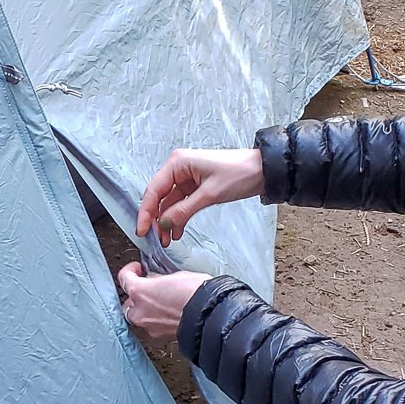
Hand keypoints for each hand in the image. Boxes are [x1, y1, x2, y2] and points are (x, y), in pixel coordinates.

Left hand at [117, 262, 210, 340]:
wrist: (211, 315)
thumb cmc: (197, 294)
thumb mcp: (177, 276)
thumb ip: (160, 279)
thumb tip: (156, 281)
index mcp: (139, 292)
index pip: (124, 278)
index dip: (130, 270)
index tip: (137, 269)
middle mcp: (140, 311)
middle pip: (128, 303)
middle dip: (136, 296)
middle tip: (147, 288)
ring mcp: (149, 326)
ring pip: (140, 317)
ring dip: (146, 310)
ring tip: (160, 302)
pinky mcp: (161, 336)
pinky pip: (153, 326)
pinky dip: (157, 320)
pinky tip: (169, 313)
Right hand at [137, 148, 263, 246]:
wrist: (262, 171)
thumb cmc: (239, 174)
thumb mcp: (210, 194)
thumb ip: (184, 210)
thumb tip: (164, 224)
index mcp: (178, 163)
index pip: (154, 190)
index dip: (146, 212)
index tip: (142, 230)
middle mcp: (178, 168)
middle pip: (159, 197)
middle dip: (157, 219)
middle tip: (157, 239)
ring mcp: (186, 177)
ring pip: (170, 203)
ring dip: (168, 221)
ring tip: (168, 240)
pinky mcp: (195, 185)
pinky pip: (181, 203)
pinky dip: (179, 217)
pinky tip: (177, 232)